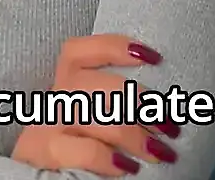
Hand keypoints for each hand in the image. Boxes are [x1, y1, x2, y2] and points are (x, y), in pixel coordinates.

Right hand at [9, 35, 180, 175]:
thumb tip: (163, 110)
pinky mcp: (46, 153)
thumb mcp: (98, 116)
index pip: (78, 51)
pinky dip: (108, 157)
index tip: (154, 58)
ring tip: (159, 151)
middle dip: (136, 101)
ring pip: (87, 113)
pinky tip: (127, 167)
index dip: (115, 47)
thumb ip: (117, 104)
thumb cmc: (84, 143)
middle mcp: (54, 98)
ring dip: (130, 133)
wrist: (49, 178)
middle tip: (168, 124)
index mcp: (65, 82)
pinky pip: (83, 150)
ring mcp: (46, 124)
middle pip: (90, 83)